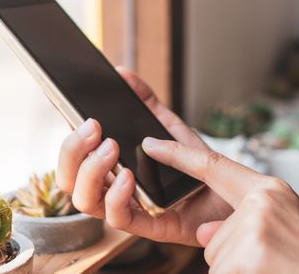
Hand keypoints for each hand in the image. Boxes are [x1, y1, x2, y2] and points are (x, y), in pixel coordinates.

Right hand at [56, 67, 231, 245]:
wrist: (229, 190)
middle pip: (70, 179)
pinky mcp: (147, 226)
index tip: (77, 115)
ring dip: (91, 171)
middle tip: (92, 127)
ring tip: (110, 147)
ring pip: (85, 200)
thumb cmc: (197, 163)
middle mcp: (113, 187)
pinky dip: (117, 196)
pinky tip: (128, 175)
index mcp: (113, 166)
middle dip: (72, 151)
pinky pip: (118, 218)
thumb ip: (146, 101)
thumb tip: (123, 73)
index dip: (69, 140)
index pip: (76, 158)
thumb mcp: (170, 126)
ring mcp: (128, 207)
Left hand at [141, 138, 298, 272]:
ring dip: (240, 271)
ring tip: (275, 270)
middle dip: (231, 257)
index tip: (151, 144)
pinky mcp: (249, 256)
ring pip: (217, 259)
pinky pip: (221, 273)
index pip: (213, 165)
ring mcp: (255, 229)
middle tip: (272, 261)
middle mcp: (260, 203)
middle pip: (212, 237)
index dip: (177, 154)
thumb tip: (203, 234)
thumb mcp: (286, 226)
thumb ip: (245, 222)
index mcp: (268, 190)